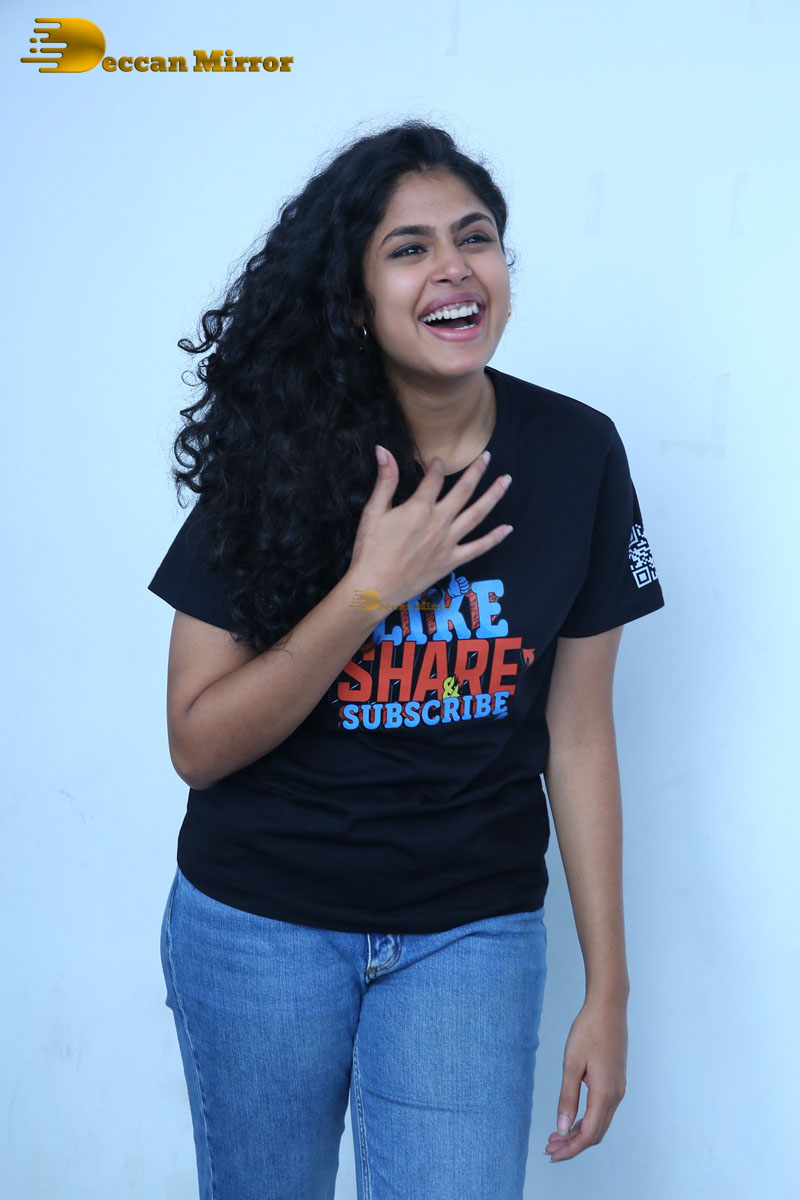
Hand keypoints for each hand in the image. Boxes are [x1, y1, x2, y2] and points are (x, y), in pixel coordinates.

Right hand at [347, 445, 512, 612]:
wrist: (375, 588)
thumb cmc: (371, 551)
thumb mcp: (373, 511)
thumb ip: (384, 480)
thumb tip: (383, 450)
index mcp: (419, 508)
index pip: (434, 478)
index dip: (437, 466)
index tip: (439, 460)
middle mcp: (439, 522)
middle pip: (463, 491)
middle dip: (476, 471)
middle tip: (486, 456)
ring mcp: (448, 542)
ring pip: (477, 514)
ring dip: (493, 495)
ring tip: (506, 481)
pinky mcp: (451, 561)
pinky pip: (479, 548)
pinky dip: (495, 538)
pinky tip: (507, 529)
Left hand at [545, 996, 627, 1162]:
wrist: (609, 1007)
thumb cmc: (588, 1030)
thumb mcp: (572, 1063)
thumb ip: (567, 1097)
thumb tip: (562, 1127)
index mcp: (605, 1093)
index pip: (588, 1134)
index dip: (570, 1148)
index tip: (551, 1154)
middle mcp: (616, 1095)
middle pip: (595, 1134)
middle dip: (573, 1144)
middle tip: (549, 1147)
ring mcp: (618, 1088)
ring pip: (600, 1123)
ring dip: (579, 1133)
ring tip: (556, 1135)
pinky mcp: (616, 1081)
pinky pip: (602, 1110)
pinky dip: (586, 1120)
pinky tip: (571, 1117)